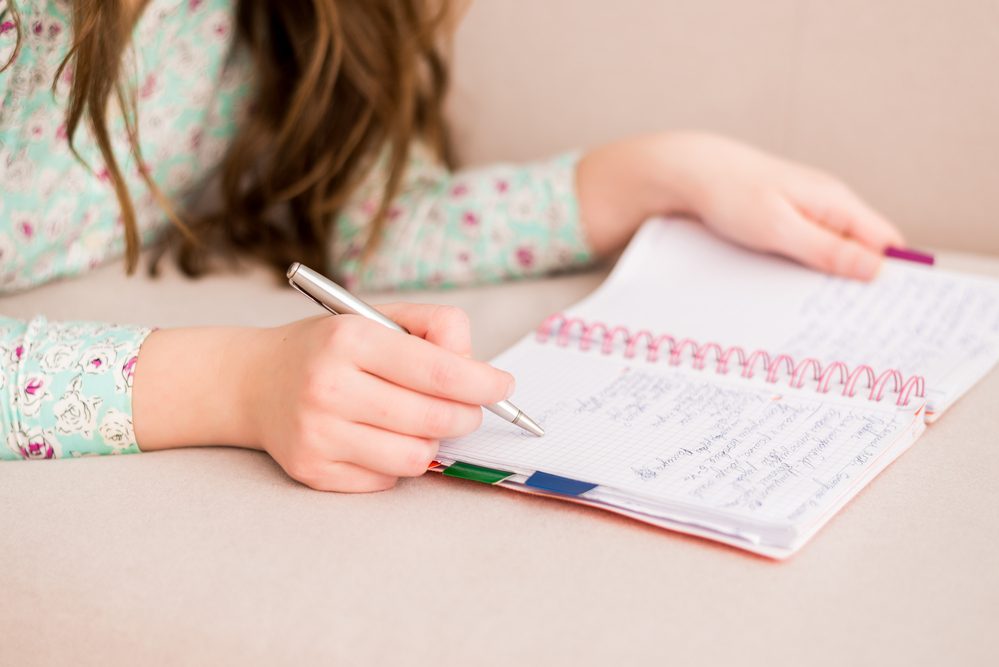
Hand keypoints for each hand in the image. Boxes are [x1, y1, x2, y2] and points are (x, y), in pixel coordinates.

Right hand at [133, 304, 512, 491]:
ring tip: (417, 422)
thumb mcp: (375, 317)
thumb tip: (479, 371)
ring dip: (430, 442)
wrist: (252, 382)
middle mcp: (329, 387)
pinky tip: (379, 440)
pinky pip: (386, 481)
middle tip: (466, 409)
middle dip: (466, 416)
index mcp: (350, 340)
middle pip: (434, 419)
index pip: (439, 370)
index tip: (502, 386)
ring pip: (415, 457)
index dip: (482, 383)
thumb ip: (434, 328)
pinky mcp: (311, 471)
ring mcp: (317, 434)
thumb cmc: (329, 348)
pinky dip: (396, 464)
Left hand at [577, 132, 904, 279]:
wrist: (690, 172)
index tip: (888, 311)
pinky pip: (809, 247)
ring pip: (835, 251)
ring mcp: (808, 211)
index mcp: (837, 202)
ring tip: (818, 311)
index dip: (892, 275)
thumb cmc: (732, 194)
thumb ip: (828, 249)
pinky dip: (807, 268)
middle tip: (849, 321)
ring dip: (830, 278)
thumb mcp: (780, 229)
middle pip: (864, 250)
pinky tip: (792, 288)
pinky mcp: (787, 218)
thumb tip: (877, 269)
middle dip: (859, 282)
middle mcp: (829, 204)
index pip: (887, 243)